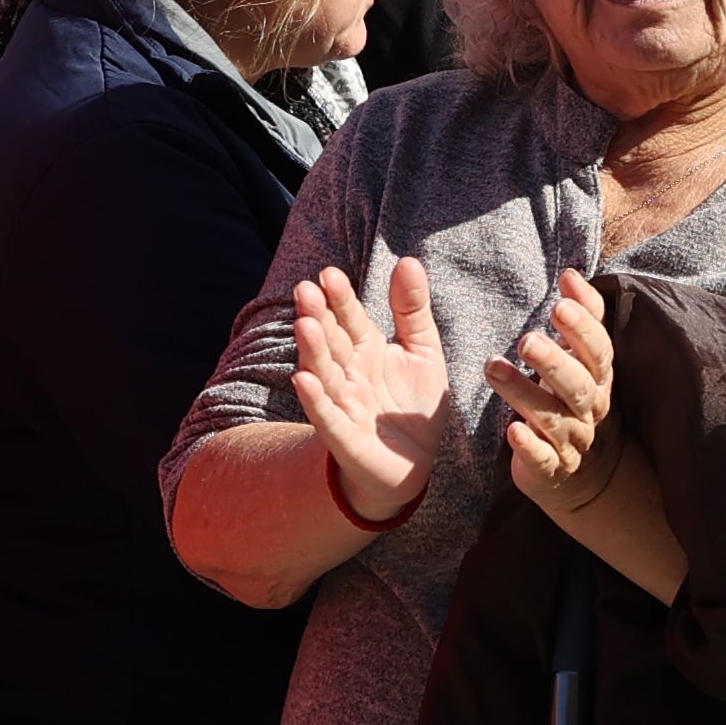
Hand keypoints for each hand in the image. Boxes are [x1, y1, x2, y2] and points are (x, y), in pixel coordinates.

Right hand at [286, 251, 456, 530]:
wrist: (414, 464)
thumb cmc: (412, 405)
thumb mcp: (422, 350)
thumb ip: (412, 308)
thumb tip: (408, 260)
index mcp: (366, 349)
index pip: (350, 319)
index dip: (341, 299)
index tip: (330, 274)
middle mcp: (349, 373)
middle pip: (331, 342)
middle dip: (319, 317)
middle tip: (306, 290)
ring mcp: (343, 404)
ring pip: (325, 374)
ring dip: (313, 351)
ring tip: (304, 325)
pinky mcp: (345, 438)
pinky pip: (327, 417)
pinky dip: (315, 400)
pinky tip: (303, 379)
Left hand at [497, 271, 627, 520]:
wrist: (583, 471)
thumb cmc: (573, 396)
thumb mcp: (583, 357)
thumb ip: (582, 315)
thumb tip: (571, 274)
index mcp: (599, 379)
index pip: (599, 352)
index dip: (583, 329)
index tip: (559, 305)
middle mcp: (590, 410)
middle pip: (578, 386)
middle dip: (554, 361)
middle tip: (526, 339)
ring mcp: (573, 441)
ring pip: (553, 419)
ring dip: (524, 393)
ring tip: (492, 368)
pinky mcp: (551, 469)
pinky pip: (544, 459)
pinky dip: (529, 447)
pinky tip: (511, 431)